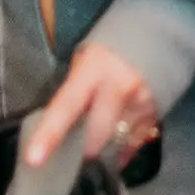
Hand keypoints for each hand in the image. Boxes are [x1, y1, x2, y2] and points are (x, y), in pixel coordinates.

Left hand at [25, 40, 159, 170]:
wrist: (160, 35)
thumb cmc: (111, 49)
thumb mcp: (86, 61)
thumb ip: (75, 92)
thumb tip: (58, 129)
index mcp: (94, 70)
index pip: (67, 106)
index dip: (50, 134)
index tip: (34, 159)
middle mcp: (120, 88)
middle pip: (94, 137)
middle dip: (82, 151)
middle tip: (74, 154)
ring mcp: (141, 104)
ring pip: (114, 146)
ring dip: (102, 152)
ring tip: (96, 145)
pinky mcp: (156, 116)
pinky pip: (132, 146)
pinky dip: (120, 151)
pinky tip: (115, 145)